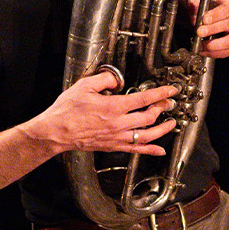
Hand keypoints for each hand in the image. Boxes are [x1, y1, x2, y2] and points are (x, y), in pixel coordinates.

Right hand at [26, 69, 177, 155]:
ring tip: (172, 123)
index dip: (161, 93)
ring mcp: (117, 137)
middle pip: (149, 116)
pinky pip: (136, 150)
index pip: (144, 99)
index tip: (170, 90)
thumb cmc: (67, 110)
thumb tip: (116, 79)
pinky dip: (151, 150)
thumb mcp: (84, 86)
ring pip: (148, 135)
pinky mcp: (113, 146)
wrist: (56, 132)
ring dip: (163, 128)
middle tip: (169, 103)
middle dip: (163, 108)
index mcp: (114, 107)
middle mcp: (119, 123)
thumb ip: (104, 79)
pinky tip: (160, 149)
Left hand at [191, 0, 228, 57]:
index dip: (216, 14)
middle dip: (212, 29)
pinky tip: (203, 51)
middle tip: (199, 32)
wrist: (207, 18)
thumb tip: (193, 5)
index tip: (204, 20)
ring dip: (214, 44)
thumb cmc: (205, 7)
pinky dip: (214, 53)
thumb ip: (194, 0)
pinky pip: (228, 52)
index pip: (228, 8)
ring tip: (201, 45)